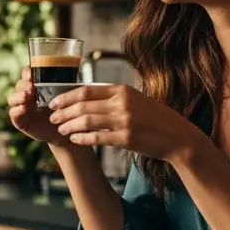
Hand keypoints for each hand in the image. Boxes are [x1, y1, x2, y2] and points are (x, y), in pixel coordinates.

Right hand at [6, 67, 70, 147]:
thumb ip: (67, 83)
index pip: (27, 74)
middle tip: (31, 88)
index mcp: (36, 86)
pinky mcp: (20, 120)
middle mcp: (27, 95)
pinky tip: (23, 108)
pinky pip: (13, 114)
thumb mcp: (67, 95)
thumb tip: (77, 62)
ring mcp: (22, 107)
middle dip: (23, 85)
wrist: (64, 131)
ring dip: (17, 96)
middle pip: (19, 85)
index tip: (31, 74)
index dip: (27, 72)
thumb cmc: (66, 111)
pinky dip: (16, 110)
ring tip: (25, 97)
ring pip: (12, 98)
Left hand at [46, 84, 190, 162]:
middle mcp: (122, 103)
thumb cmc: (154, 118)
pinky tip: (74, 139)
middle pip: (82, 105)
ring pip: (86, 121)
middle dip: (63, 112)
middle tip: (52, 118)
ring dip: (69, 125)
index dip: (66, 96)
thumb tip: (86, 97)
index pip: (86, 90)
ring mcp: (124, 121)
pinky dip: (82, 138)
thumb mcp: (135, 100)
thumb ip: (113, 97)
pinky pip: (97, 138)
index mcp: (122, 90)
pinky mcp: (126, 138)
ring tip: (60, 129)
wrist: (176, 136)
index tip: (54, 102)